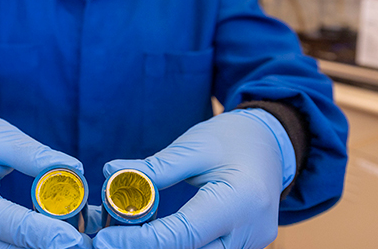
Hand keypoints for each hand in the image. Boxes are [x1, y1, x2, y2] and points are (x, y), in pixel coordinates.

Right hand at [0, 109, 90, 248]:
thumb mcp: (3, 136)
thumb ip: (35, 155)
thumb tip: (74, 169)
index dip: (34, 231)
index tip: (69, 236)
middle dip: (36, 247)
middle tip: (75, 243)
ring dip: (30, 247)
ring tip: (65, 239)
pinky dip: (20, 244)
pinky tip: (46, 238)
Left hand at [93, 109, 294, 248]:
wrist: (271, 145)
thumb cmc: (233, 139)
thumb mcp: (194, 146)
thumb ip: (155, 167)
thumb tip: (110, 172)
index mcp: (241, 201)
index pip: (182, 234)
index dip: (139, 241)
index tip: (105, 239)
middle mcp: (250, 231)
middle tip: (108, 240)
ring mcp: (249, 244)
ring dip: (160, 248)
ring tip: (125, 236)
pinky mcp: (242, 248)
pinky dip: (175, 246)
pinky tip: (148, 239)